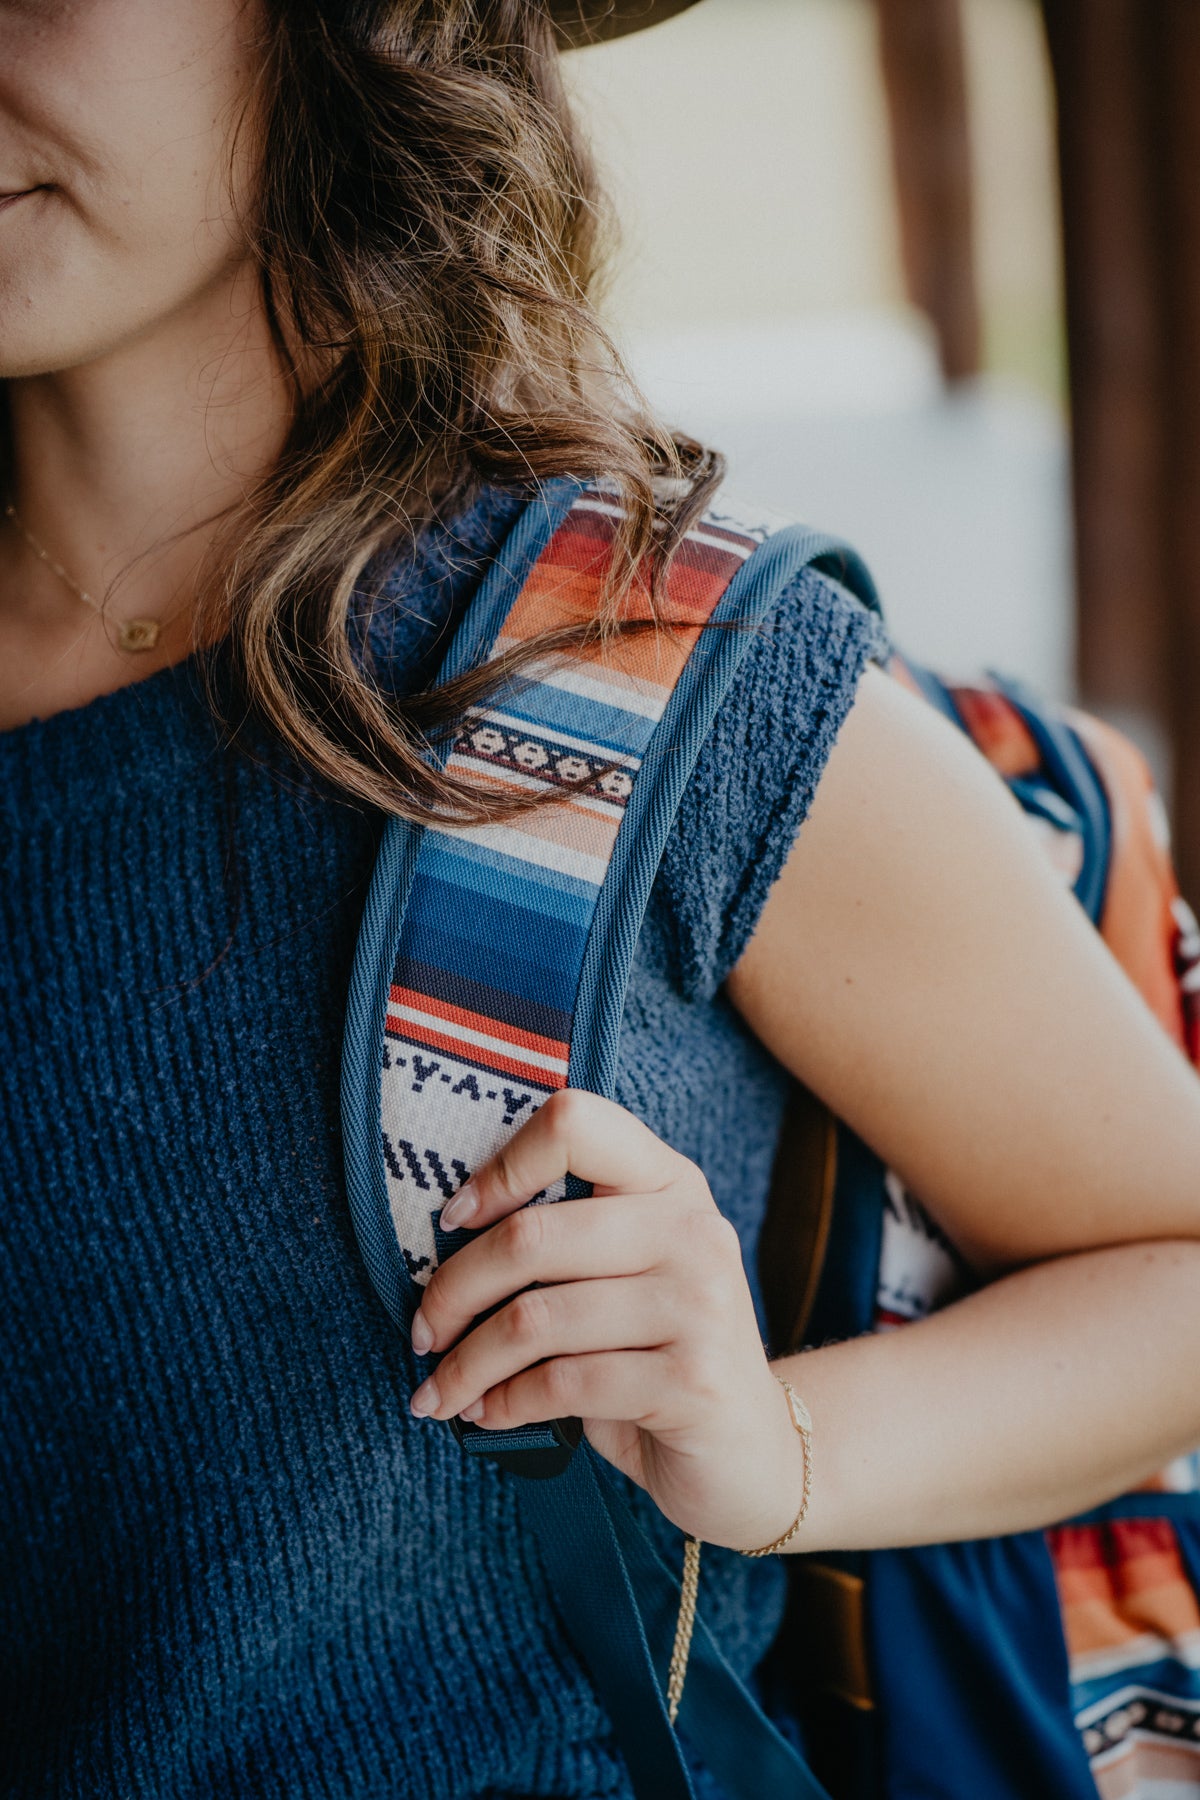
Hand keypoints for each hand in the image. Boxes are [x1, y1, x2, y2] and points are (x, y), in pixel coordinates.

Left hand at [407, 1089, 806, 1551]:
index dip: (500, 1166)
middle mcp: (691, 1229)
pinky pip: (563, 1384)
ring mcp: (700, 1305)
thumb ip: (565, 1239)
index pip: (574, 1123)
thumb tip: (446, 1237)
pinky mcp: (692, 1382)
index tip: (454, 1220)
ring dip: (467, 1362)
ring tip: (441, 1388)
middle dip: (454, 1290)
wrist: (750, 1452)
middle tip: (423, 1330)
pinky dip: (505, 1402)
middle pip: (533, 1235)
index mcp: (669, 1181)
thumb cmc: (659, 1354)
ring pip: (536, 1319)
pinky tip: (488, 1412)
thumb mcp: (624, 1275)